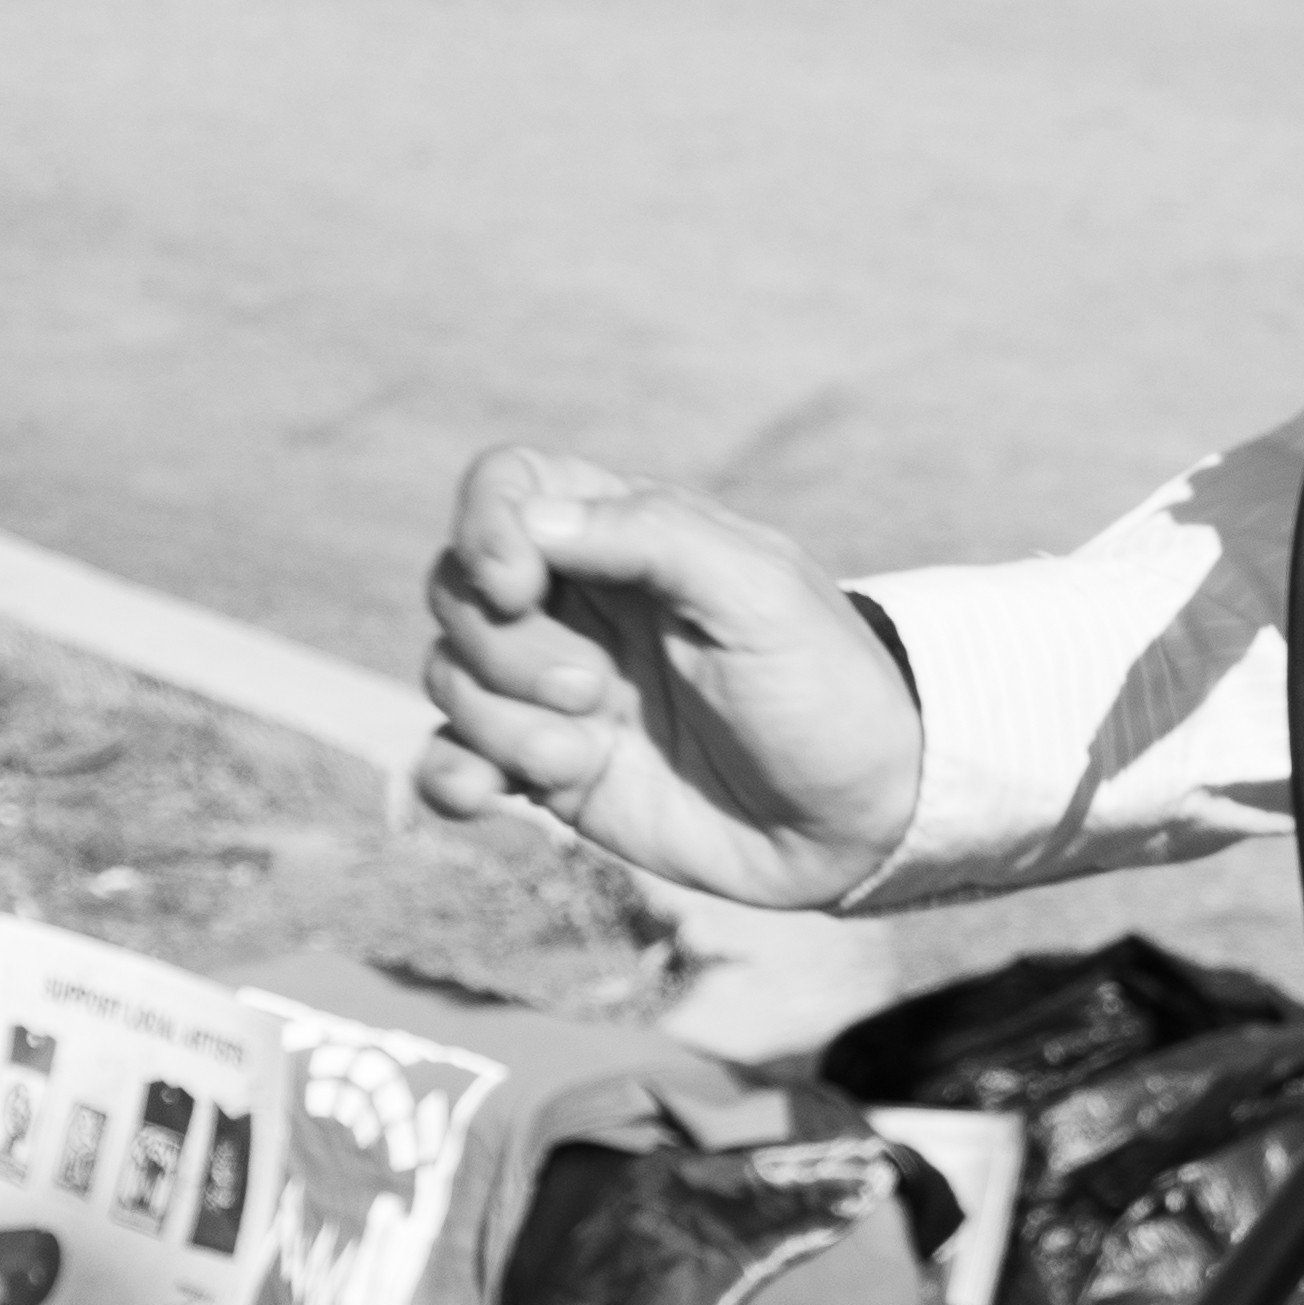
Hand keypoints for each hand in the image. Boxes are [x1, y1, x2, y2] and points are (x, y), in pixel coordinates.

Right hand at [414, 442, 923, 907]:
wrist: (856, 818)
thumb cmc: (824, 687)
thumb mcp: (759, 594)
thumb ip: (653, 538)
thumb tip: (533, 518)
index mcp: (630, 538)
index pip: (508, 485)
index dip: (487, 526)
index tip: (518, 583)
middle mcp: (581, 606)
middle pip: (459, 586)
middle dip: (501, 644)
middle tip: (590, 690)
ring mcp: (556, 690)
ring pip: (450, 675)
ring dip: (498, 720)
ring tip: (581, 755)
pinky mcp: (548, 771)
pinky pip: (450, 761)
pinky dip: (447, 776)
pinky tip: (486, 798)